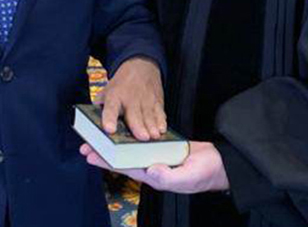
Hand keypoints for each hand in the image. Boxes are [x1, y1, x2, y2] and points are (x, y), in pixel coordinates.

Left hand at [80, 141, 229, 193]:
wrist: (221, 164)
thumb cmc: (205, 174)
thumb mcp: (188, 177)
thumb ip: (169, 176)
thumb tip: (150, 171)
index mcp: (155, 175)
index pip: (125, 167)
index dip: (107, 161)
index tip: (90, 155)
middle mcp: (153, 166)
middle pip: (124, 158)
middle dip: (105, 152)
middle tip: (86, 145)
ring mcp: (158, 156)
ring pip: (132, 149)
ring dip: (116, 143)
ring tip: (100, 136)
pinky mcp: (165, 147)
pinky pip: (145, 141)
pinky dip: (134, 136)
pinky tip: (125, 130)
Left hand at [100, 57, 165, 139]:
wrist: (140, 65)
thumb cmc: (121, 85)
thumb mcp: (106, 91)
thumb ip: (99, 108)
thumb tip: (92, 128)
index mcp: (114, 96)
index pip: (110, 108)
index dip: (109, 119)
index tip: (109, 129)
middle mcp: (130, 98)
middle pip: (134, 114)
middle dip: (138, 126)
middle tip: (142, 137)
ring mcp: (145, 99)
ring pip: (149, 115)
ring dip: (152, 126)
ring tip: (153, 136)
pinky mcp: (157, 101)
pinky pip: (160, 112)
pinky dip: (162, 121)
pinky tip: (162, 129)